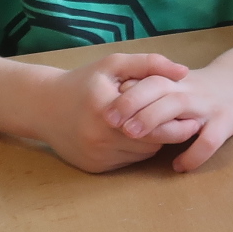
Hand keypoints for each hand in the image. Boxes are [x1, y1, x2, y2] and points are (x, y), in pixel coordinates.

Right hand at [30, 53, 190, 172]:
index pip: (156, 123)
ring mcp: (96, 155)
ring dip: (153, 141)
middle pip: (152, 141)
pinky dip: (136, 149)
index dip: (176, 120)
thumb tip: (184, 71)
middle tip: (181, 119)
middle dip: (168, 131)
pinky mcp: (94, 167)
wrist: (42, 107)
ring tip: (155, 124)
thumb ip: (150, 64)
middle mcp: (99, 136)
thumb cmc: (83, 82)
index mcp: (106, 108)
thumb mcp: (113, 65)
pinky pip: (129, 161)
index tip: (189, 112)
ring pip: (143, 153)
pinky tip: (133, 135)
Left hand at [103, 63, 232, 171]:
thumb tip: (113, 102)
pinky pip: (209, 139)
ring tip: (133, 136)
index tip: (102, 106)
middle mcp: (189, 89)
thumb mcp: (174, 83)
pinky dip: (193, 154)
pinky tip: (179, 166)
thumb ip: (148, 91)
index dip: (124, 92)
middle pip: (158, 88)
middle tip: (109, 121)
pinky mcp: (226, 121)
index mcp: (174, 80)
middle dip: (132, 103)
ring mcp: (207, 105)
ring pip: (178, 105)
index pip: (146, 79)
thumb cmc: (199, 88)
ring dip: (153, 118)